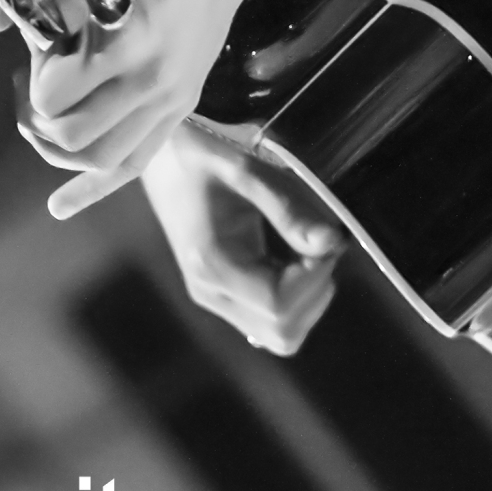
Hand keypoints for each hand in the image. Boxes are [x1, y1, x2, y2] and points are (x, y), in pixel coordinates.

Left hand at [16, 0, 264, 217]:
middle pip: (72, 135)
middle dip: (37, 115)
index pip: (56, 94)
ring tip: (41, 117)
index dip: (35, 78)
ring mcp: (170, 100)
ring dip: (56, 149)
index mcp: (128, 41)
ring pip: (99, 160)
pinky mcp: (180, 107)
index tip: (36, 50)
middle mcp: (151, 81)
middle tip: (30, 83)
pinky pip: (134, 163)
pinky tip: (59, 207)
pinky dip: (93, 190)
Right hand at [141, 123, 344, 352]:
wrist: (158, 156)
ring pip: (280, 336)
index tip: (324, 239)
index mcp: (213, 264)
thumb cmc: (197, 155)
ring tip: (305, 253)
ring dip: (307, 301)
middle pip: (283, 333)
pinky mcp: (220, 296)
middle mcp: (211, 293)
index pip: (279, 305)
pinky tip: (292, 264)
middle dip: (315, 291)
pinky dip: (294, 303)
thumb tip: (333, 243)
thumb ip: (288, 207)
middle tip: (318, 245)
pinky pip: (269, 323)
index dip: (314, 278)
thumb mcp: (243, 169)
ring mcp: (214, 299)